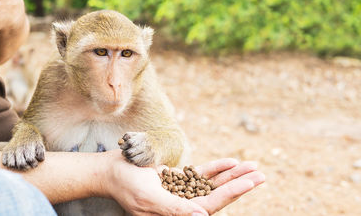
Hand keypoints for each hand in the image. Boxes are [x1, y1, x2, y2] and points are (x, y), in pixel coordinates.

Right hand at [104, 151, 264, 214]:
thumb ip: (176, 209)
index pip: (211, 204)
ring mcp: (181, 191)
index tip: (251, 181)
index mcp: (177, 214)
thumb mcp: (150, 198)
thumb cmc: (126, 185)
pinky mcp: (177, 179)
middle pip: (217, 195)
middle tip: (261, 173)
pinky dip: (214, 167)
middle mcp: (182, 205)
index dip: (232, 193)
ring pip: (212, 183)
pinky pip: (200, 173)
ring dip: (231, 174)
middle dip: (239, 183)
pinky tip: (229, 162)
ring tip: (251, 165)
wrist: (111, 170)